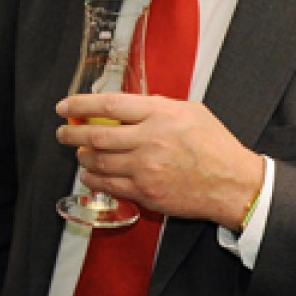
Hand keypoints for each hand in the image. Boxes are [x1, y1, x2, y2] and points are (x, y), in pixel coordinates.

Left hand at [55, 92, 263, 230]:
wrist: (233, 184)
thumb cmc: (215, 145)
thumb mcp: (191, 111)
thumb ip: (157, 105)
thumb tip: (128, 104)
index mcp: (160, 114)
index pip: (109, 104)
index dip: (81, 104)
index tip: (65, 105)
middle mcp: (149, 140)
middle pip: (96, 134)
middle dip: (71, 132)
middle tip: (62, 131)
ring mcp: (145, 168)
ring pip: (98, 161)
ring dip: (82, 156)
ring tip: (78, 152)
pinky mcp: (146, 192)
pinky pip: (109, 185)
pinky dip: (93, 178)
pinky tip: (89, 174)